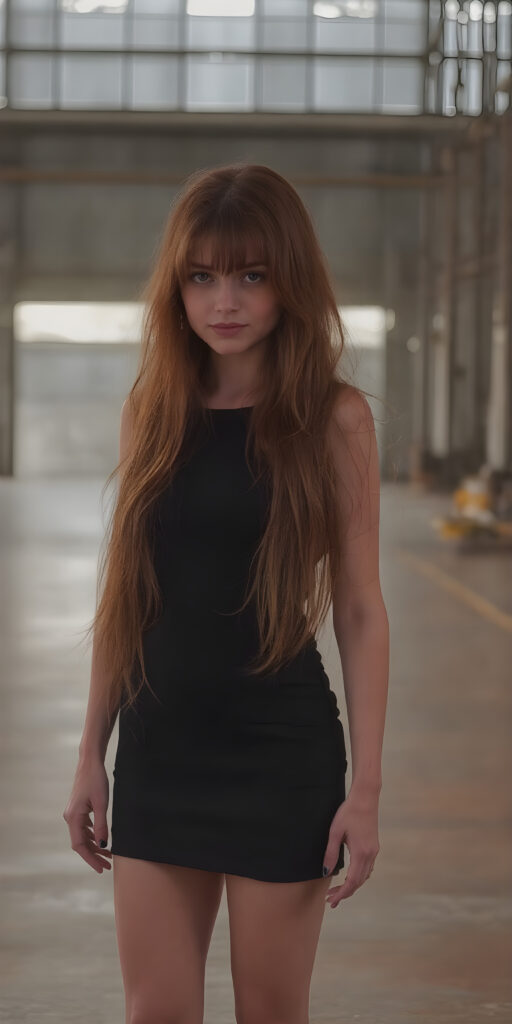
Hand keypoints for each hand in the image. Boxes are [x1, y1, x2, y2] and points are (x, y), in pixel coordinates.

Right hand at [62, 758, 112, 873]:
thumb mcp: (102, 804)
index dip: (90, 859)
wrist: (90, 762)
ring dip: (95, 846)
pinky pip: (84, 828)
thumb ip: (102, 826)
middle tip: (108, 865)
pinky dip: (93, 836)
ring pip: (83, 836)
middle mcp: (70, 817)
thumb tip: (103, 845)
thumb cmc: (96, 780)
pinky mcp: (79, 809)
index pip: (79, 846)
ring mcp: (74, 813)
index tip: (101, 868)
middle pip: (81, 843)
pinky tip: (102, 840)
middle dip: (94, 855)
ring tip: (108, 855)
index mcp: (73, 818)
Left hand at [323, 789, 379, 905]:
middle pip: (359, 882)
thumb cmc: (349, 812)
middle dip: (345, 892)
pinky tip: (350, 876)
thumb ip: (331, 853)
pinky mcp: (374, 846)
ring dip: (352, 885)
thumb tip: (325, 872)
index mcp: (361, 853)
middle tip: (331, 899)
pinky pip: (367, 868)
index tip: (331, 901)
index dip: (342, 894)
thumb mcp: (335, 832)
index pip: (352, 882)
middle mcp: (370, 855)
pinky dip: (359, 876)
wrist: (365, 798)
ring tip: (338, 890)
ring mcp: (374, 851)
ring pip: (364, 876)